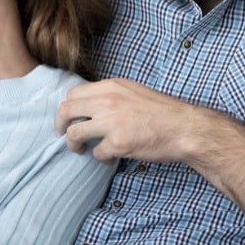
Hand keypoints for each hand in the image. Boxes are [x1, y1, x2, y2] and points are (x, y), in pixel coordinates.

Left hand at [55, 78, 204, 163]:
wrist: (185, 127)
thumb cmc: (163, 111)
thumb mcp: (133, 91)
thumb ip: (111, 95)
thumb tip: (90, 104)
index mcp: (110, 86)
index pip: (73, 93)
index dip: (68, 107)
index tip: (69, 117)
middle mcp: (107, 101)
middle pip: (66, 111)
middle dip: (59, 125)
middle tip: (61, 134)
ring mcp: (111, 122)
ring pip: (74, 133)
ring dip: (73, 144)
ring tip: (79, 149)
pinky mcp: (118, 143)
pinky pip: (97, 153)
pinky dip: (101, 158)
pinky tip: (110, 158)